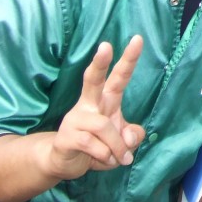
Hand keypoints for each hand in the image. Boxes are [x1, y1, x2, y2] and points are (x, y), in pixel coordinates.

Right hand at [46, 35, 145, 179]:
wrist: (64, 162)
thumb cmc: (97, 145)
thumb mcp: (121, 142)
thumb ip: (132, 136)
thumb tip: (130, 137)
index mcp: (105, 99)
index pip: (119, 76)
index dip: (129, 59)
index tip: (138, 39)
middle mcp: (89, 104)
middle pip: (93, 79)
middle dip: (99, 63)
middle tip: (106, 46)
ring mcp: (75, 119)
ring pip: (103, 126)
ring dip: (116, 146)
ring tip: (121, 158)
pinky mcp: (66, 136)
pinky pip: (92, 144)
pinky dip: (104, 155)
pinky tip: (104, 160)